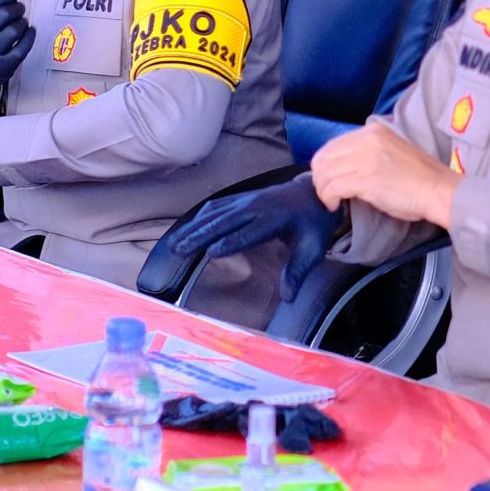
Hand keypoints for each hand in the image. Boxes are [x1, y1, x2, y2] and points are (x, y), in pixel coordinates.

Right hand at [168, 175, 340, 297]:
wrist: (313, 192)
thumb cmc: (313, 224)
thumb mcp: (313, 249)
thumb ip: (298, 272)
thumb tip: (288, 298)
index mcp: (275, 218)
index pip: (249, 233)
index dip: (230, 242)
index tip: (211, 252)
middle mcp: (257, 206)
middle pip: (224, 221)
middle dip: (200, 235)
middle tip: (180, 250)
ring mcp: (247, 199)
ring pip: (215, 213)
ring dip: (194, 228)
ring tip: (176, 243)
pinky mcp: (241, 198)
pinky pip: (217, 206)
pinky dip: (200, 217)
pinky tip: (189, 228)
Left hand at [309, 122, 457, 228]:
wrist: (439, 190)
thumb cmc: (420, 178)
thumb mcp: (390, 151)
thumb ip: (367, 152)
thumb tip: (342, 167)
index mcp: (373, 131)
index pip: (333, 144)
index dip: (324, 164)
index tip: (327, 179)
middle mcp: (367, 139)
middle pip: (324, 157)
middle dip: (319, 178)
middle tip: (325, 193)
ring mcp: (365, 158)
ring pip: (325, 173)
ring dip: (323, 190)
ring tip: (330, 201)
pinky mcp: (366, 179)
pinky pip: (333, 187)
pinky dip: (329, 198)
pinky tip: (335, 205)